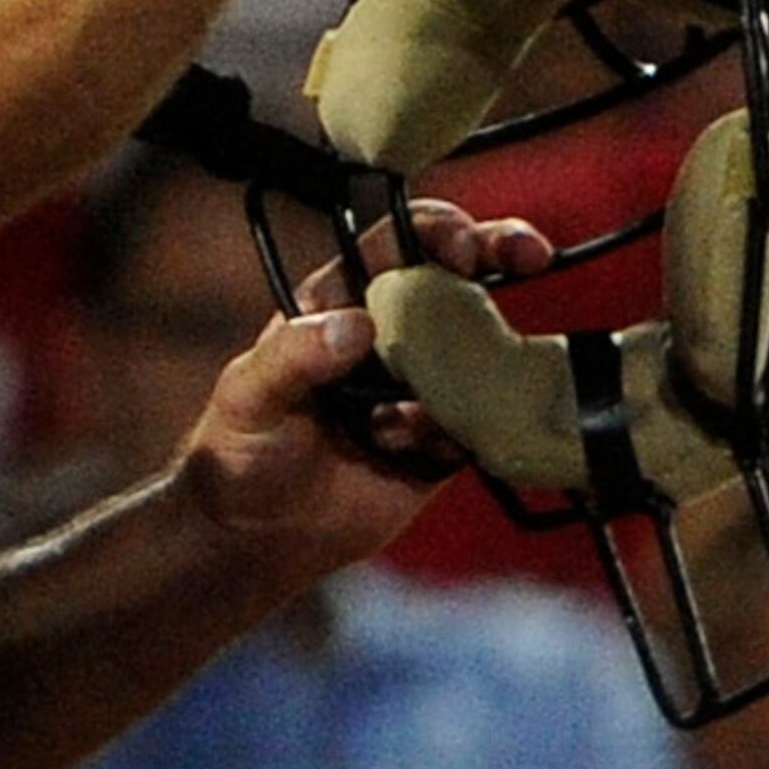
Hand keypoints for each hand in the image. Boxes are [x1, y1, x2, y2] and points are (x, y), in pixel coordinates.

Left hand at [177, 203, 554, 565]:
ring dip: (484, 368)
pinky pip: (477, 427)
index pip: (396, 244)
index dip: (435, 231)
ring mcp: (419, 389)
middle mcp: (388, 337)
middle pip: (454, 279)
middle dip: (496, 255)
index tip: (463, 247)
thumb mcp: (250, 394)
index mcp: (339, 302)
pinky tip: (414, 453)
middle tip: (530, 253)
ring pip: (479, 354)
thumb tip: (357, 325)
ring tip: (430, 413)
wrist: (258, 537)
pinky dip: (465, 434)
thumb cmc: (238, 452)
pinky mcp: (439, 446)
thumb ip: (295, 354)